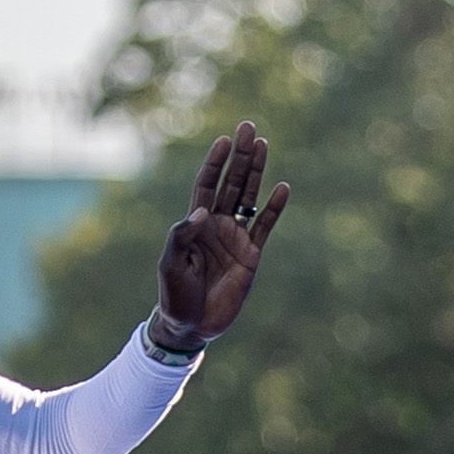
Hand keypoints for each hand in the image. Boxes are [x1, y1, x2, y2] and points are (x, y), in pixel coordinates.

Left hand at [153, 121, 289, 349]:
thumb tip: (203, 213)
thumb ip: (182, 237)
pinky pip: (265, 226)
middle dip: (239, 157)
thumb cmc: (174, 296)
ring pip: (249, 198)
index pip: (206, 186)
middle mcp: (217, 226)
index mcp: (195, 226)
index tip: (224, 141)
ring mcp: (235, 238)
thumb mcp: (171, 265)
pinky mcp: (251, 255)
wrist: (191, 326)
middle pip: (231, 184)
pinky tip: (282, 188)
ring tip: (263, 145)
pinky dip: (274, 208)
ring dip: (256, 172)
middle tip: (248, 127)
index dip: (215, 164)